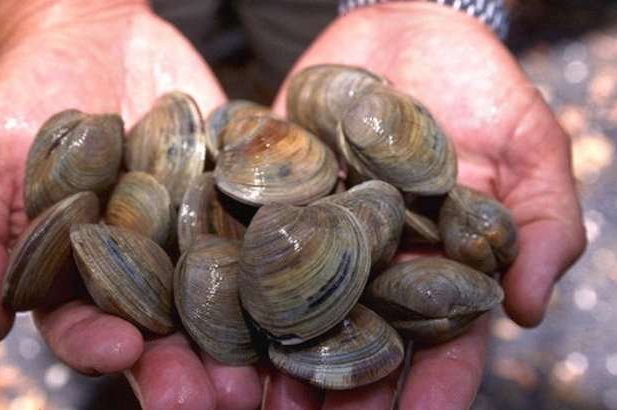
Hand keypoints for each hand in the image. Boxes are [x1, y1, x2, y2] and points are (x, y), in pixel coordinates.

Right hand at [0, 1, 261, 407]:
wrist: (94, 38)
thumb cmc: (25, 97)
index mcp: (78, 278)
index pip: (85, 329)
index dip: (99, 347)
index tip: (122, 350)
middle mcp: (141, 272)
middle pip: (167, 336)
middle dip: (193, 371)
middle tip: (223, 398)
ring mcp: (195, 240)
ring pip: (224, 303)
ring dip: (249, 343)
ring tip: (273, 374)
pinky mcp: (237, 205)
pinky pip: (263, 238)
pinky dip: (286, 268)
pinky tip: (316, 295)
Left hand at [270, 2, 585, 407]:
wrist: (403, 30)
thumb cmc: (479, 87)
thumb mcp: (528, 145)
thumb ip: (543, 222)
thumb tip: (531, 307)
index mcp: (439, 268)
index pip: (441, 345)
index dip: (430, 389)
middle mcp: (375, 265)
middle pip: (358, 343)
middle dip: (338, 390)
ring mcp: (320, 237)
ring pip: (297, 311)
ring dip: (277, 355)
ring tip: (253, 392)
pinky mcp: (275, 200)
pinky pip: (252, 245)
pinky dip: (233, 279)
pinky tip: (211, 314)